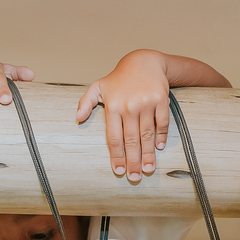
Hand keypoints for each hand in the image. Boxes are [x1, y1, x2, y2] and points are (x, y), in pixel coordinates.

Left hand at [76, 49, 170, 182]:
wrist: (144, 61)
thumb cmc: (119, 78)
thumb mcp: (98, 87)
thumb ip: (85, 102)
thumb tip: (78, 119)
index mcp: (113, 107)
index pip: (114, 138)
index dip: (116, 156)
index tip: (119, 171)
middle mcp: (129, 106)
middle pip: (131, 140)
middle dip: (133, 161)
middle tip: (135, 178)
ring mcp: (146, 103)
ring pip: (147, 134)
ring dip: (148, 154)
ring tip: (148, 170)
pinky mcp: (161, 100)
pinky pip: (162, 123)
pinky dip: (161, 136)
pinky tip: (159, 148)